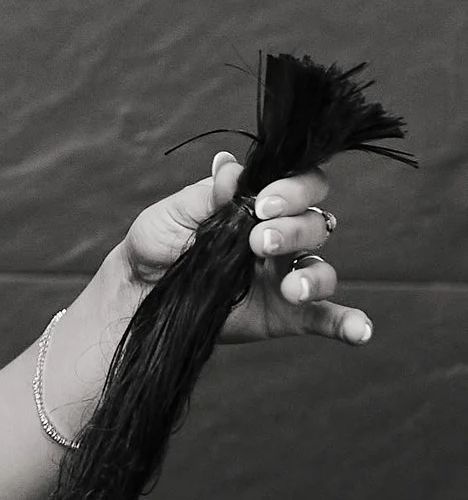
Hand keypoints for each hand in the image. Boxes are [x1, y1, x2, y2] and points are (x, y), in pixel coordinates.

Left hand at [121, 153, 369, 349]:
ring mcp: (286, 276)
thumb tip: (230, 166)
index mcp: (260, 205)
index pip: (301, 185)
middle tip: (259, 242)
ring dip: (314, 276)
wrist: (138, 291)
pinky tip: (360, 333)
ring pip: (323, 269)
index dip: (293, 189)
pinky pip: (327, 318)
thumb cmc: (157, 242)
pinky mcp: (287, 314)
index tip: (262, 202)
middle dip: (292, 230)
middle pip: (315, 225)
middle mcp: (282, 238)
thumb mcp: (175, 212)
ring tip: (290, 288)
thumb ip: (209, 194)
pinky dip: (349, 324)